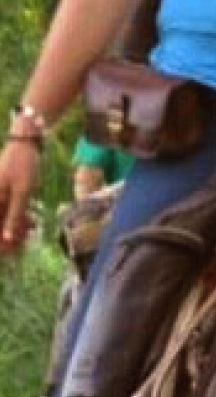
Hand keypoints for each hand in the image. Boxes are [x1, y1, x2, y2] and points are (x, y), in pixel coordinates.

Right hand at [0, 140, 42, 256]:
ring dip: (16, 226)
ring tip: (31, 230)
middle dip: (9, 236)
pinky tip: (31, 220)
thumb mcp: (23, 192)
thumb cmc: (24, 164)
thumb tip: (6, 238)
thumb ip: (14, 215)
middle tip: (22, 245)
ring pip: (4, 218)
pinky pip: (10, 208)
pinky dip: (19, 215)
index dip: (1, 243)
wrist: (26, 142)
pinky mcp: (6, 191)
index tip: (11, 253)